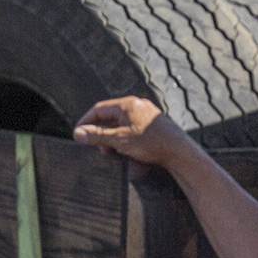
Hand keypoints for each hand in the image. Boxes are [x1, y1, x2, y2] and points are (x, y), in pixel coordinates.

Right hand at [72, 97, 194, 167]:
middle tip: (98, 149)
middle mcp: (136, 105)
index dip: (86, 122)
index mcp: (127, 104)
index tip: (78, 135)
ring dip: (112, 139)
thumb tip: (78, 134)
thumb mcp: (119, 140)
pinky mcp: (152, 125)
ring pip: (120, 125)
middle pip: (109, 117)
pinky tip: (126, 152)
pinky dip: (124, 140)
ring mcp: (145, 115)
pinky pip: (131, 129)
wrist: (179, 151)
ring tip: (112, 152)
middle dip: (100, 133)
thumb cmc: (151, 143)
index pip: (98, 109)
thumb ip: (97, 136)